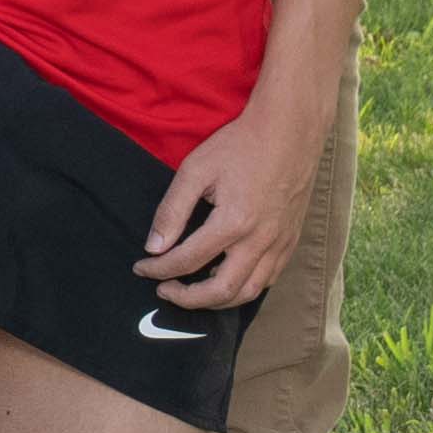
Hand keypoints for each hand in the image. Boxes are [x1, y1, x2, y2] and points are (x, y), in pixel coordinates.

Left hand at [140, 84, 317, 312]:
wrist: (289, 132)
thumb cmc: (240, 146)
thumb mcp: (195, 170)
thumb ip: (172, 211)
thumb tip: (153, 247)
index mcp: (233, 223)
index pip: (187, 261)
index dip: (158, 270)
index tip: (141, 268)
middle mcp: (260, 240)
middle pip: (220, 291)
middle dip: (186, 298)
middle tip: (162, 289)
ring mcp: (280, 244)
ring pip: (248, 292)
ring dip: (215, 300)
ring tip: (191, 290)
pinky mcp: (291, 241)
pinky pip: (268, 279)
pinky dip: (243, 289)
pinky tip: (224, 278)